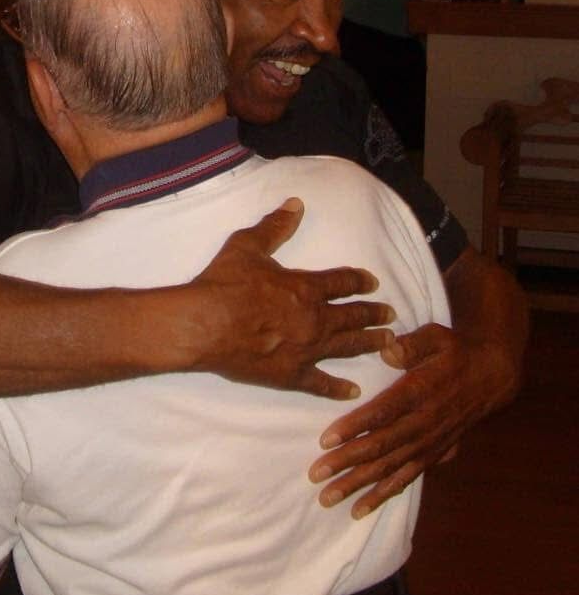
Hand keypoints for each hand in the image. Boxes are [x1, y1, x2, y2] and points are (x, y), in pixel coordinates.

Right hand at [193, 198, 395, 398]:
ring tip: (388, 343)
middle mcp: (315, 320)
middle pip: (353, 316)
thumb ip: (275, 226)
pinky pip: (321, 383)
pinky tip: (354, 390)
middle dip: (374, 314)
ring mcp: (306, 350)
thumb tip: (296, 204)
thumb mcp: (248, 245)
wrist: (204, 324)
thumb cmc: (225, 283)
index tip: (372, 282)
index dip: (359, 281)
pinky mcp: (291, 375)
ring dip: (369, 343)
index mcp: (306, 287)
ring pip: (347, 347)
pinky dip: (339, 388)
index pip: (342, 283)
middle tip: (391, 314)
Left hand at [308, 322, 492, 517]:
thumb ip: (412, 344)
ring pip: (388, 469)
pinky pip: (405, 479)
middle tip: (315, 475)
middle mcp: (422, 423)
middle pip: (380, 447)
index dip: (354, 427)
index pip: (382, 413)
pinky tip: (360, 510)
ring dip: (358, 485)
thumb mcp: (436, 336)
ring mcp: (427, 443)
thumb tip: (388, 350)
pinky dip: (382, 495)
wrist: (490, 376)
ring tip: (328, 498)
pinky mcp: (432, 455)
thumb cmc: (454, 351)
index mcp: (419, 392)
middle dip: (346, 463)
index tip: (326, 440)